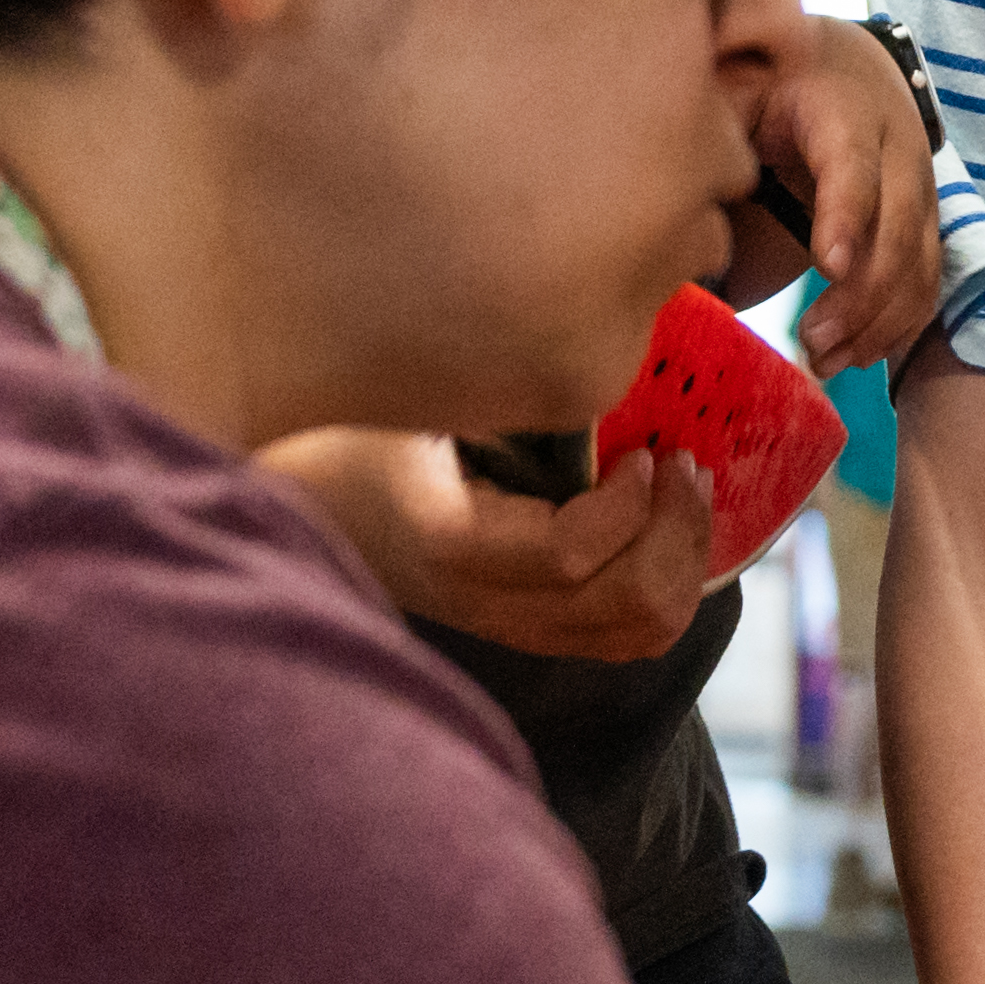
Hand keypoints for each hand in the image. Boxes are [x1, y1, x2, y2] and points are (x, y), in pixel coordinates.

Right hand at [261, 429, 720, 658]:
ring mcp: (509, 627)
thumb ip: (502, 393)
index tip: (642, 451)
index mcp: (451, 543)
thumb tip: (594, 346)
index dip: (628, 507)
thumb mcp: (416, 399)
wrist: (299, 496)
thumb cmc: (355, 429)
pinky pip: (623, 637)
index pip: (566, 556)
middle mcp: (485, 603)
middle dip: (679, 534)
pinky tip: (665, 525)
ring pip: (637, 635)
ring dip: (685, 562)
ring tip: (684, 491)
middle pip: (624, 609)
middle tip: (683, 464)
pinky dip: (668, 586)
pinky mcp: (526, 631)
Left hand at [740, 9, 945, 373]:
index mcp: (845, 108)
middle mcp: (897, 148)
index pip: (854, 164)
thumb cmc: (776, 82)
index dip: (845, 215)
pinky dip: (896, 325)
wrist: (849, 69)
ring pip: (919, 262)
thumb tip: (673, 166)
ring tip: (824, 362)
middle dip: (861, 293)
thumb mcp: (740, 81)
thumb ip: (713, 116)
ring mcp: (921, 189)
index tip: (828, 267)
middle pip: (896, 226)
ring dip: (878, 321)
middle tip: (812, 341)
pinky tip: (853, 356)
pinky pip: (926, 281)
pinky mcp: (924, 224)